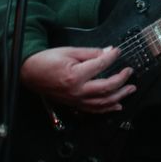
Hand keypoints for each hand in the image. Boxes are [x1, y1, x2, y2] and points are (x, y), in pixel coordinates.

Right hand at [20, 46, 136, 112]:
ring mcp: (76, 100)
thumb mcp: (69, 51)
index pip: (101, 65)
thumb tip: (108, 52)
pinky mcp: (74, 104)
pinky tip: (117, 105)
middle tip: (129, 72)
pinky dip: (107, 108)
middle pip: (107, 88)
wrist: (30, 73)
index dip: (112, 57)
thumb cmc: (47, 61)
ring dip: (119, 96)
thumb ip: (90, 53)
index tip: (119, 52)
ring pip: (103, 102)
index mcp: (76, 75)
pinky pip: (93, 110)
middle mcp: (77, 91)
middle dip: (122, 80)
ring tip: (130, 89)